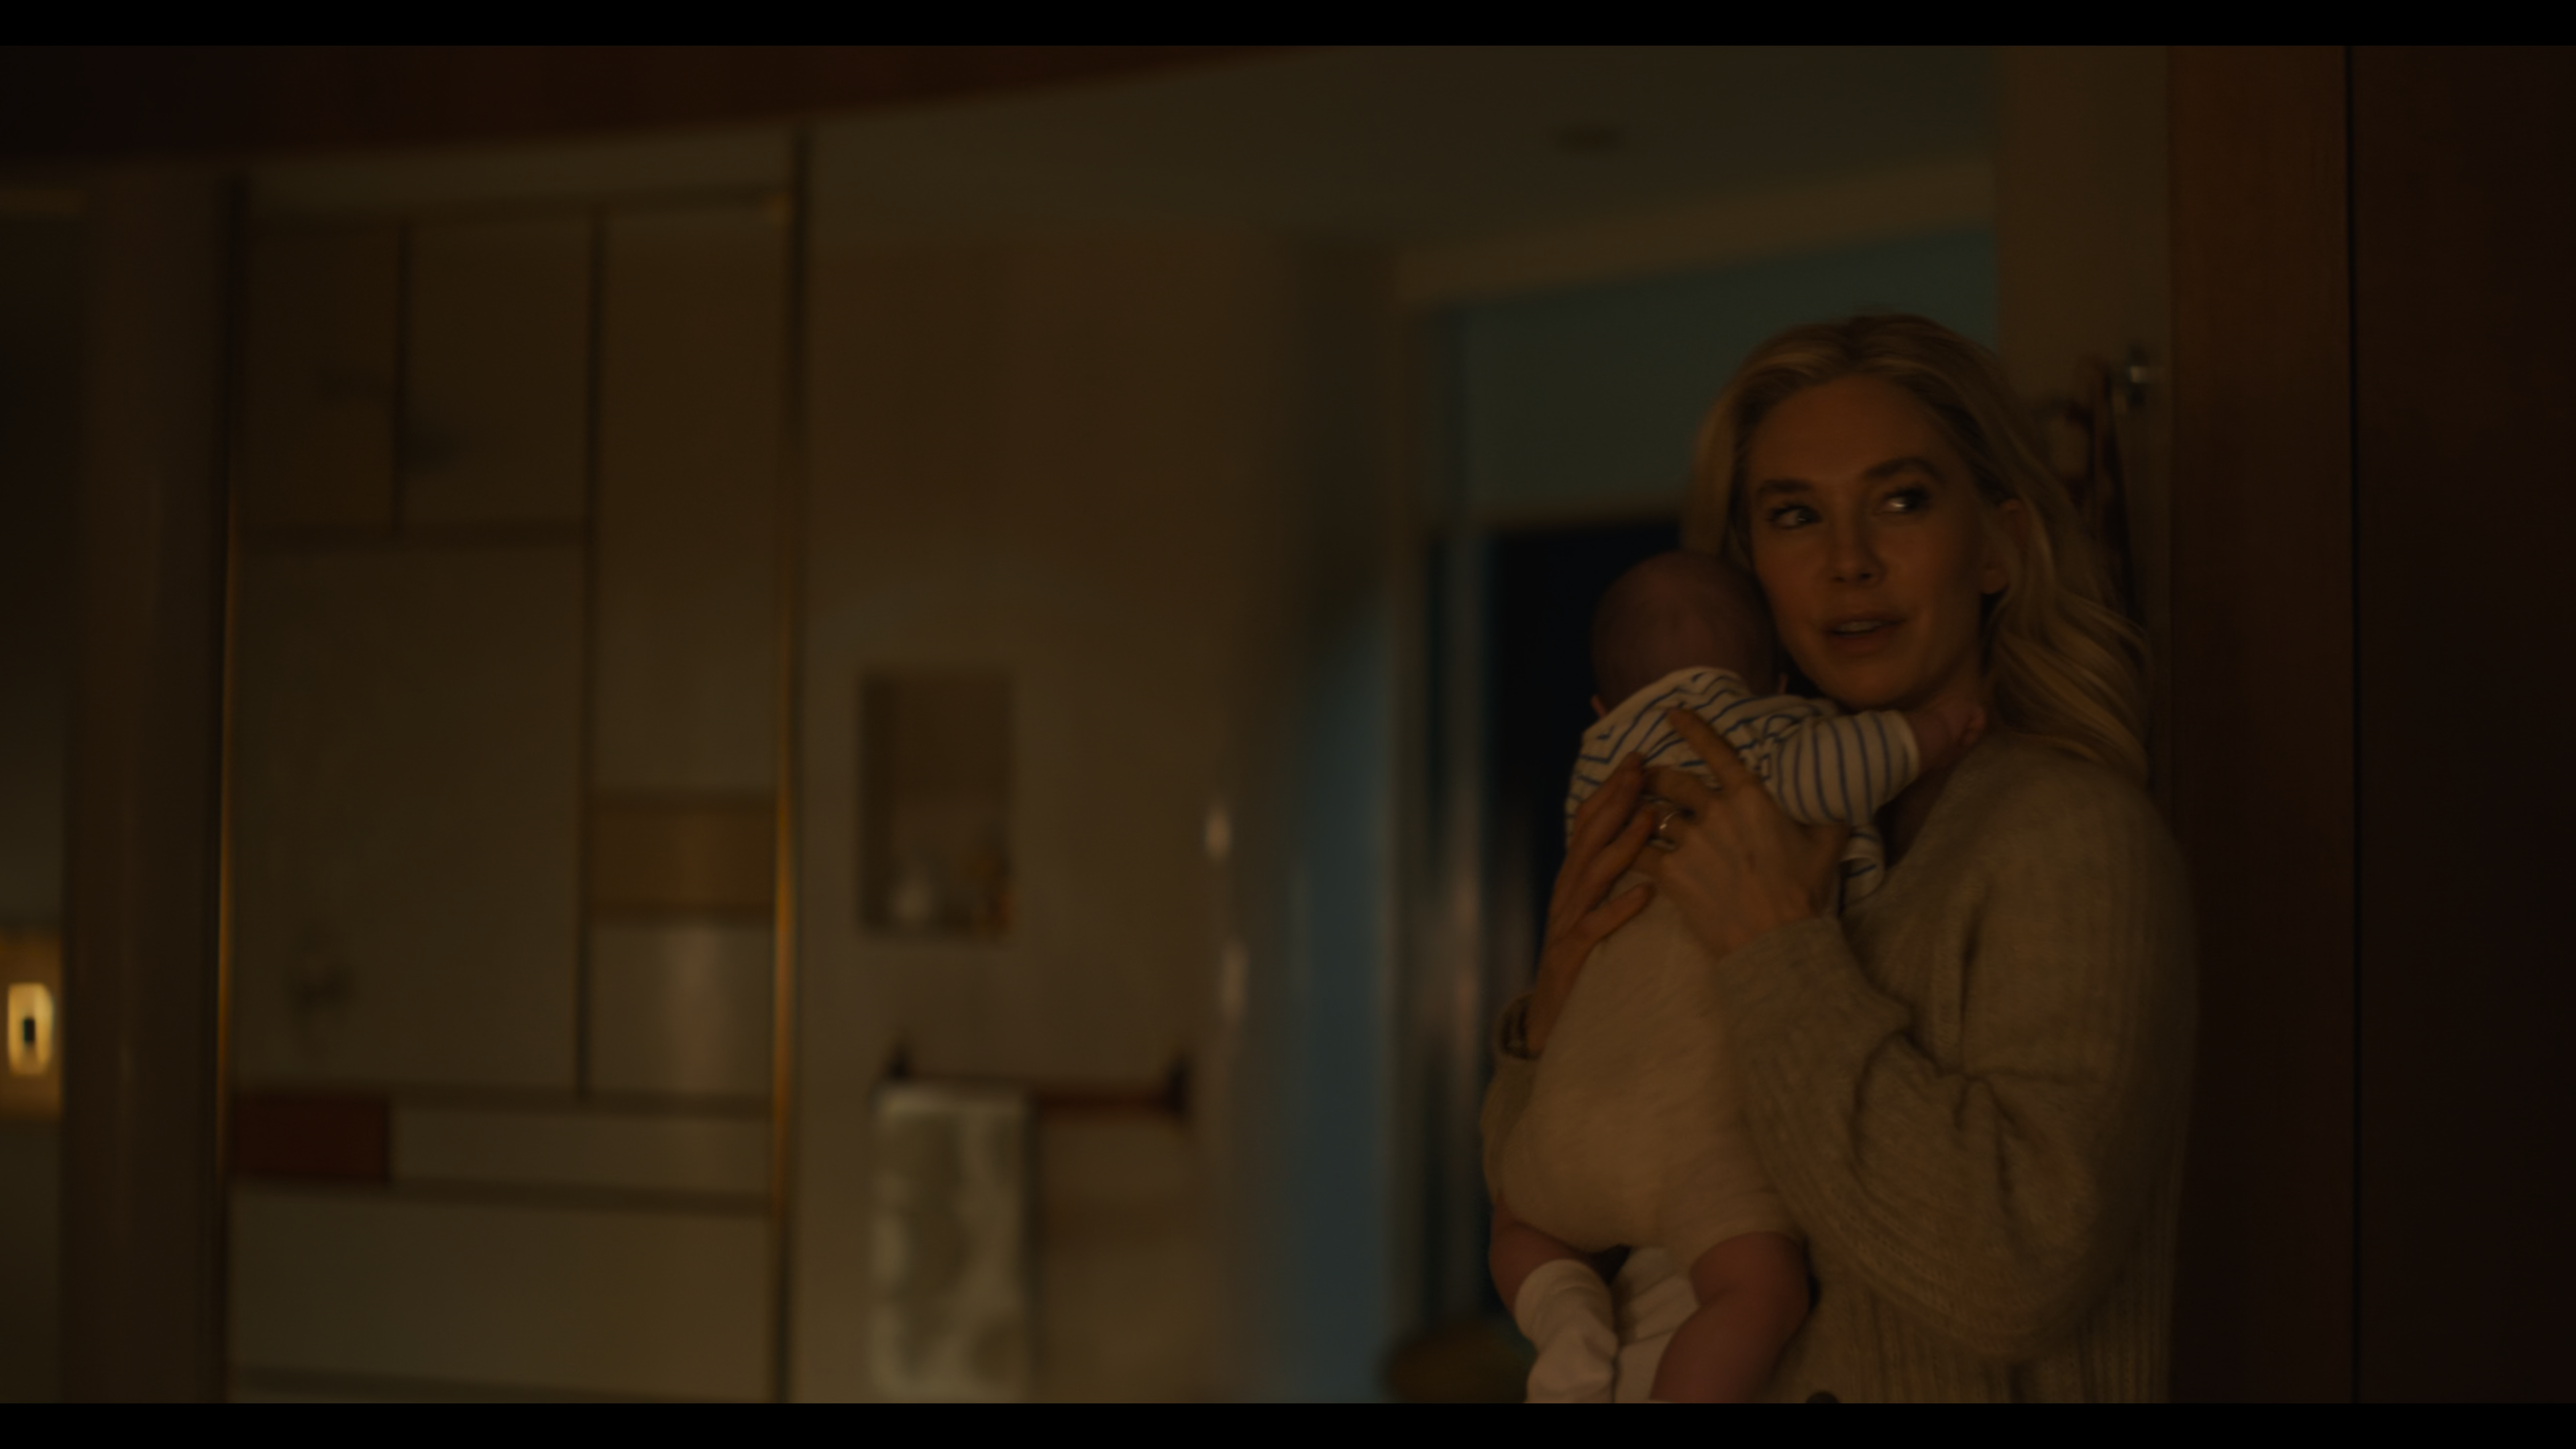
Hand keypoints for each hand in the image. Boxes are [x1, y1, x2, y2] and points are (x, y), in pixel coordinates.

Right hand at [1525, 752, 1657, 1057]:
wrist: (1549, 1020)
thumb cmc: (1579, 962)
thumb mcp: (1592, 910)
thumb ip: (1609, 876)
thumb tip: (1643, 837)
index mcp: (1572, 879)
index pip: (1587, 823)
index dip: (1610, 790)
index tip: (1636, 758)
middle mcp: (1565, 893)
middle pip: (1589, 836)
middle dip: (1616, 800)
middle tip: (1642, 767)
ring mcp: (1565, 922)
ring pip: (1593, 874)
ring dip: (1623, 843)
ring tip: (1650, 818)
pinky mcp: (1572, 955)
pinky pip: (1597, 927)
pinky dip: (1620, 908)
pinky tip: (1645, 894)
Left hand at [1634, 709, 1848, 960]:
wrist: (1776, 940)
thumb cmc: (1804, 891)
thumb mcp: (1828, 842)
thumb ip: (1828, 809)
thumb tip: (1844, 790)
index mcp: (1750, 797)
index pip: (1716, 751)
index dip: (1692, 728)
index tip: (1671, 714)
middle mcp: (1714, 811)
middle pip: (1672, 781)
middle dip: (1654, 775)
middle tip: (1643, 774)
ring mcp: (1690, 841)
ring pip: (1653, 815)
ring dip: (1641, 811)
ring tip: (1629, 811)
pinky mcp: (1672, 872)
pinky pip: (1641, 851)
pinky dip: (1630, 847)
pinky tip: (1622, 848)